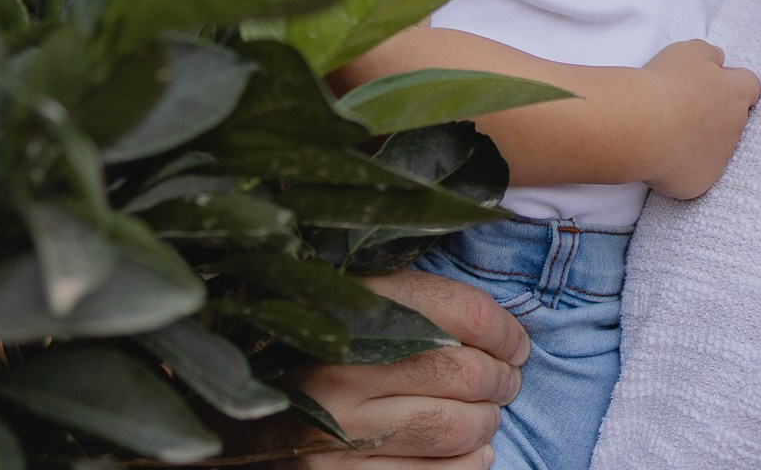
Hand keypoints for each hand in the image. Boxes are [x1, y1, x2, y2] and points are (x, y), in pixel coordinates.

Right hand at [285, 270, 529, 467]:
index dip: (503, 329)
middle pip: (463, 372)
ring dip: (487, 423)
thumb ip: (411, 306)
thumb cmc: (319, 359)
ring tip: (485, 415)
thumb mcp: (355, 311)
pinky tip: (472, 451)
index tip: (515, 343)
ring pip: (455, 428)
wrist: (246, 424)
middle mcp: (338, 373)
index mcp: (345, 313)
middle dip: (502, 379)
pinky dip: (471, 464)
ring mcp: (337, 435)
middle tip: (506, 381)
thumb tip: (498, 324)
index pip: (457, 311)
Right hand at [639, 39, 760, 200]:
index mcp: (734, 94)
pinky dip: (681, 165)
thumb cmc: (665, 83)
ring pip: (714, 149)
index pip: (750, 86)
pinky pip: (694, 173)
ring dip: (697, 140)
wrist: (642, 127)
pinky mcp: (699, 183)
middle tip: (683, 108)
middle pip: (733, 119)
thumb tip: (718, 59)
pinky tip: (660, 155)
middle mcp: (733, 128)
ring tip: (666, 131)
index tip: (712, 82)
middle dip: (714, 114)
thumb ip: (709, 53)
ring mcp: (719, 159)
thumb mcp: (688, 51)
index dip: (734, 82)